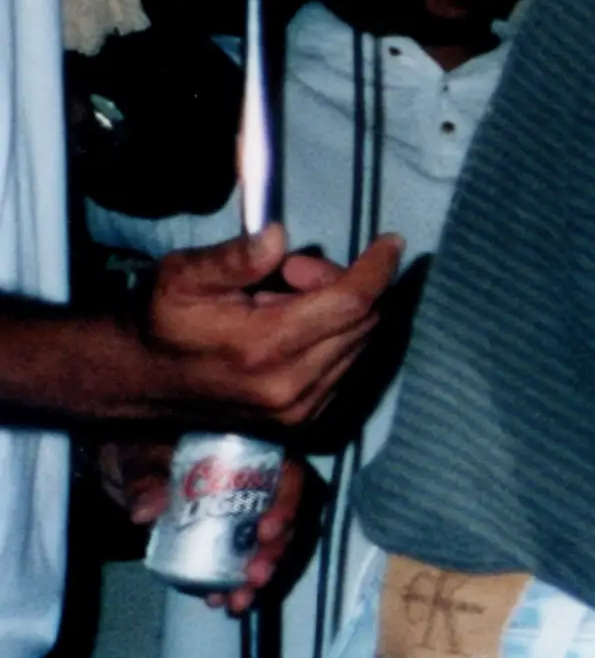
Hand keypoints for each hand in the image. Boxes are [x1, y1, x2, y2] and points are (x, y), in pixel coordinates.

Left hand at [99, 443, 315, 612]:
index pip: (288, 476)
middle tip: (255, 577)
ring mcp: (249, 516)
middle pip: (285, 520)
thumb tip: (144, 514)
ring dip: (257, 577)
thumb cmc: (149, 454)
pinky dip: (235, 585)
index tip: (265, 532)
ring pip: (270, 547)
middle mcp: (261, 486)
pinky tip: (221, 602)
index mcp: (252, 456)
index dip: (286, 504)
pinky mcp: (232, 540)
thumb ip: (147, 482)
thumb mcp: (147, 460)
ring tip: (238, 602)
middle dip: (273, 553)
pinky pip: (244, 562)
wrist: (137, 470)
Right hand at [139, 228, 404, 433]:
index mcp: (265, 347)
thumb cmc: (162, 319)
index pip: (351, 303)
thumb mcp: (185, 276)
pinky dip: (334, 340)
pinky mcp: (302, 421)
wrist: (141, 379)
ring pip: (359, 345)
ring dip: (339, 314)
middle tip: (296, 270)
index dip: (377, 268)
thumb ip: (235, 257)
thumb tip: (279, 236)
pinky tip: (292, 329)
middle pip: (361, 322)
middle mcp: (291, 386)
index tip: (390, 241)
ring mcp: (300, 409)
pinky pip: (346, 368)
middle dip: (345, 284)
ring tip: (283, 300)